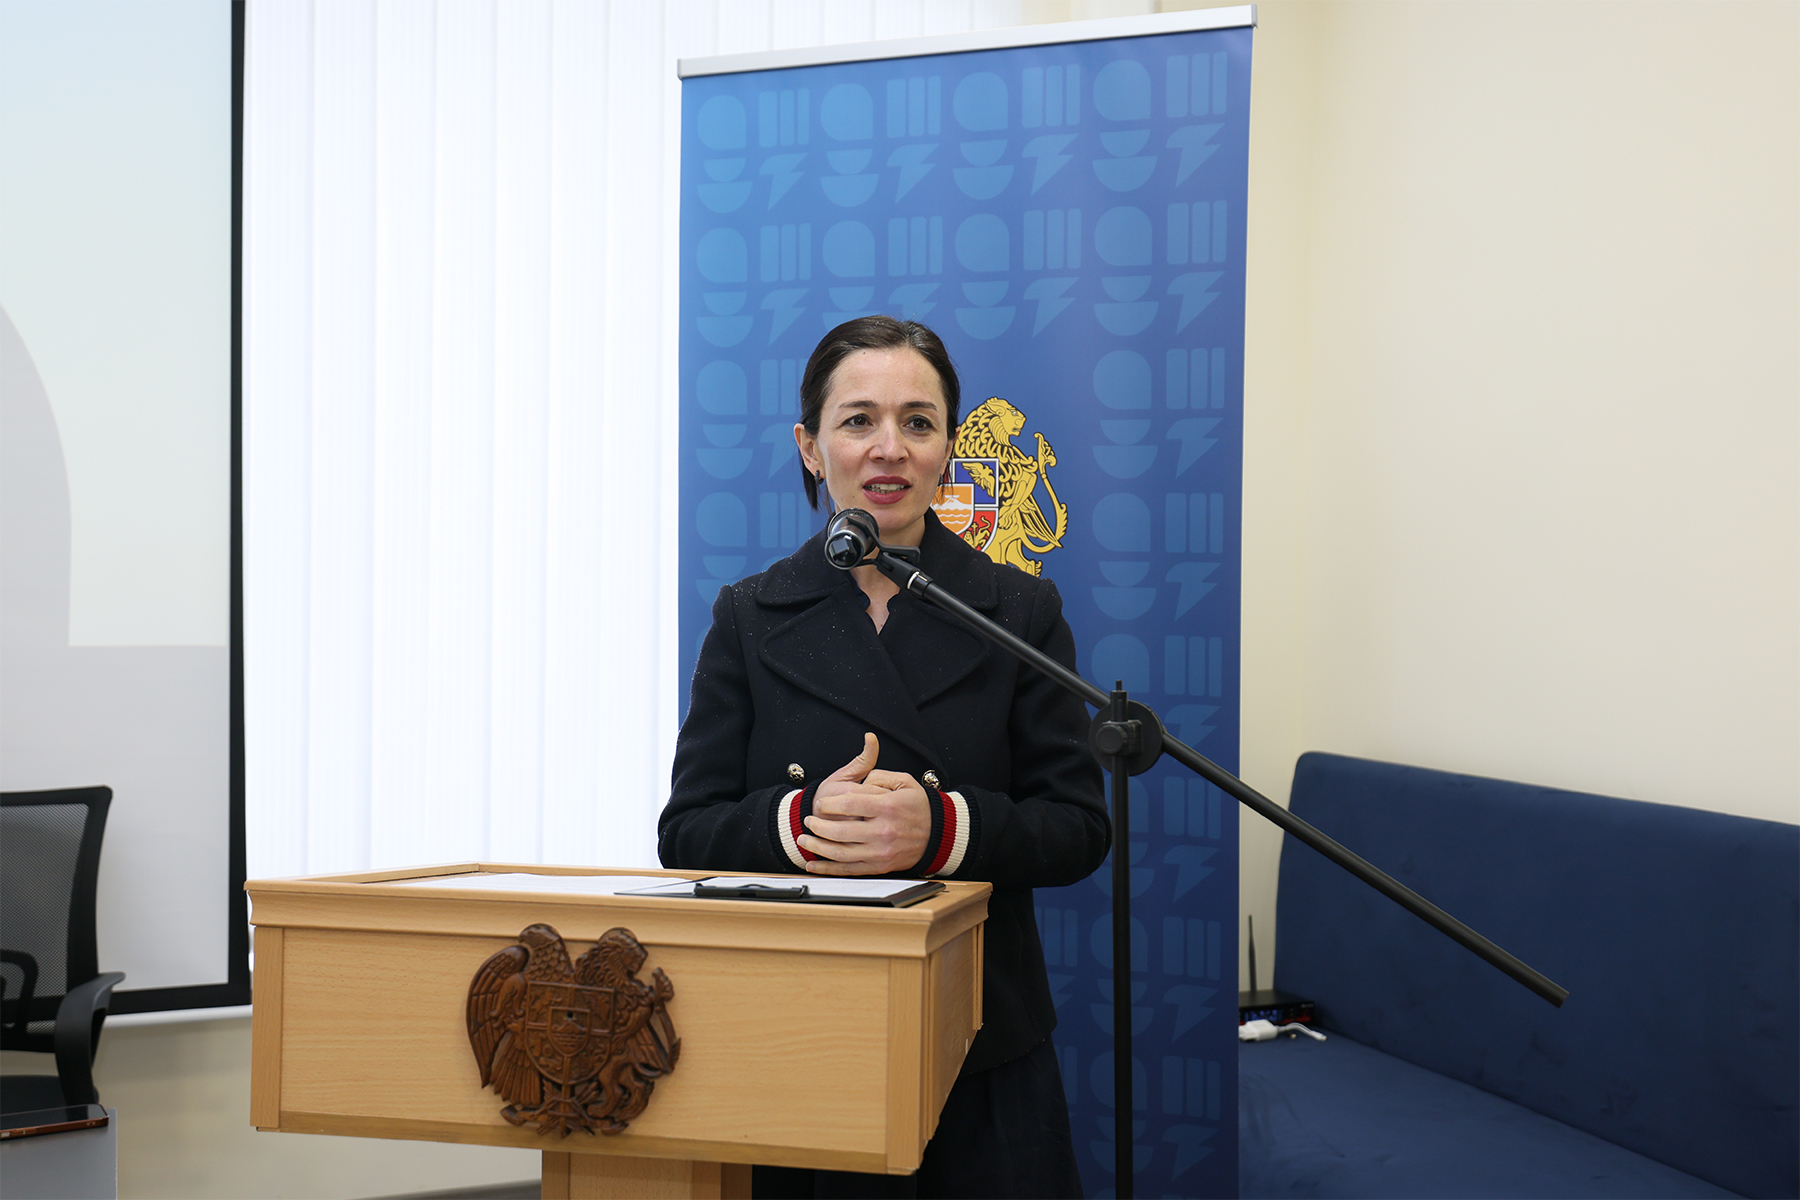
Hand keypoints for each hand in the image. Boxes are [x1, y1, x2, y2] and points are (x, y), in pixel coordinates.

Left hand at [800, 733, 931, 875]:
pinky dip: (828, 869)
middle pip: (841, 831)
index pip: (850, 804)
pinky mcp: (879, 866)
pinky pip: (849, 870)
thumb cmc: (920, 807)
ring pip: (841, 853)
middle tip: (808, 820)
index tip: (821, 803)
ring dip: (818, 847)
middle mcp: (883, 831)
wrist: (938, 834)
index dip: (830, 803)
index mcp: (888, 807)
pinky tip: (814, 864)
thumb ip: (879, 775)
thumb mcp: (905, 781)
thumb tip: (860, 779)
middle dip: (818, 826)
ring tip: (804, 840)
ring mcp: (880, 852)